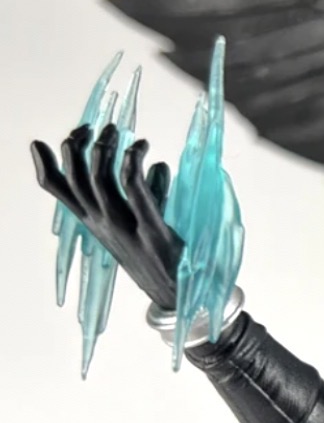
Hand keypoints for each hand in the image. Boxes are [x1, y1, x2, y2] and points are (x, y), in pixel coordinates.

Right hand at [31, 123, 182, 309]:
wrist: (178, 296)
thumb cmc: (162, 257)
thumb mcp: (142, 224)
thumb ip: (148, 194)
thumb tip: (158, 166)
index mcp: (94, 223)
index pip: (57, 189)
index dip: (46, 162)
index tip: (50, 138)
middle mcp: (102, 224)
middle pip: (77, 177)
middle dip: (79, 145)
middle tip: (96, 127)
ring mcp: (123, 228)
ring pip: (100, 178)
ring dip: (106, 148)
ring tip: (119, 133)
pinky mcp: (150, 230)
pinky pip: (133, 188)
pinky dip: (133, 161)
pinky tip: (142, 148)